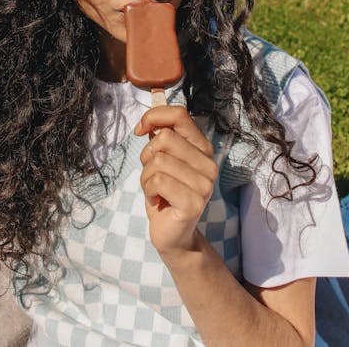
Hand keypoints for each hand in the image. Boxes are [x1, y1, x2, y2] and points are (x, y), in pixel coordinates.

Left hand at [134, 105, 217, 257]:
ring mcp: (204, 184)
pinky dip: (148, 190)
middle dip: (147, 156)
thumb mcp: (161, 159)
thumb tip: (150, 113)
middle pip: (164, 138)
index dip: (154, 117)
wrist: (173, 234)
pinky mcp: (194, 202)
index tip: (140, 130)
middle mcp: (208, 163)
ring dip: (146, 177)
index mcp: (202, 148)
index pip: (179, 114)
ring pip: (158, 161)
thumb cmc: (164, 192)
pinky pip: (158, 181)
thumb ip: (159, 135)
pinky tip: (157, 200)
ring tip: (155, 190)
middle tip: (152, 175)